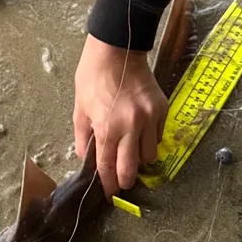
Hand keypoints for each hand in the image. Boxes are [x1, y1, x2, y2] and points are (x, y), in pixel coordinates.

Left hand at [74, 35, 167, 194]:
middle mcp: (131, 126)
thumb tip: (88, 159)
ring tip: (130, 152)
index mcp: (107, 127)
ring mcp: (150, 117)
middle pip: (132, 168)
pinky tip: (140, 133)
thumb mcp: (79, 108)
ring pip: (150, 155)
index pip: (108, 166)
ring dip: (140, 159)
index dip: (108, 183)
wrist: (117, 49)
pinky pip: (159, 136)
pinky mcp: (162, 108)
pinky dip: (150, 140)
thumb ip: (83, 138)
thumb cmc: (93, 76)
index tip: (109, 192)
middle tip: (122, 182)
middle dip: (126, 180)